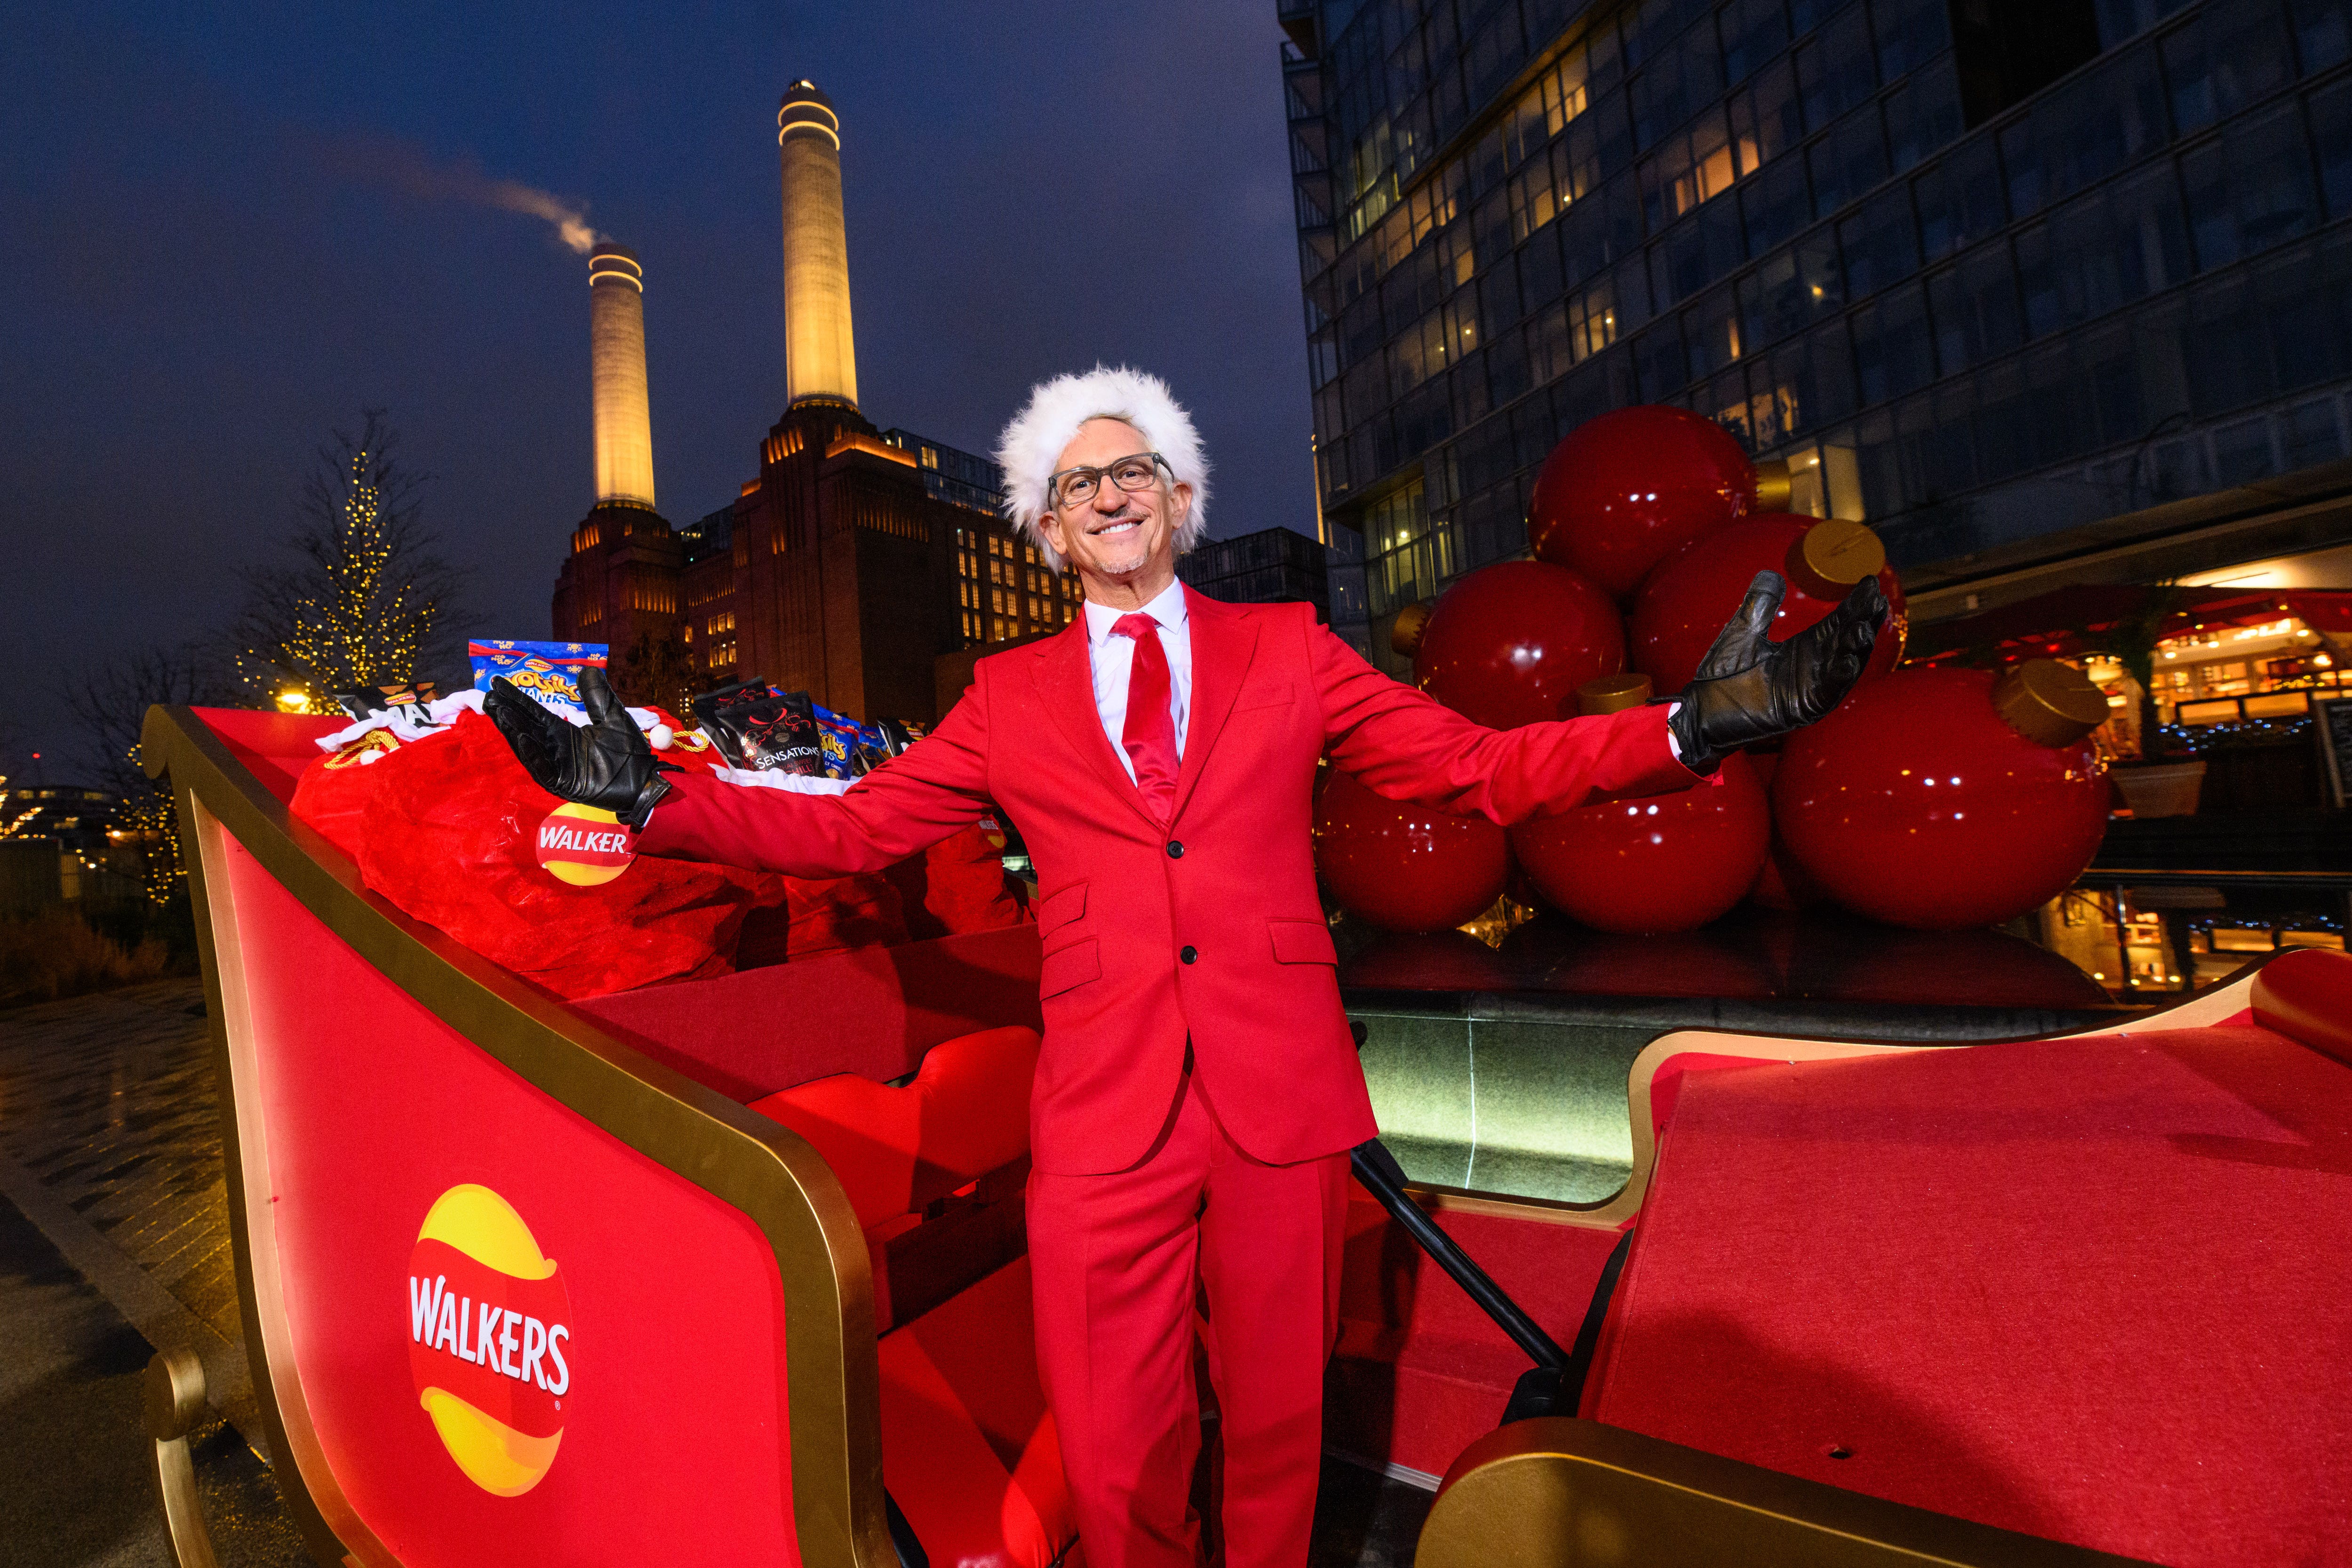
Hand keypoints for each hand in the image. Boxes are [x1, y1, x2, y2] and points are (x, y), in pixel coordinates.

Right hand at [484, 666, 674, 828]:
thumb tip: (586, 669)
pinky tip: (523, 739)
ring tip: (500, 714)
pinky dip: (533, 755)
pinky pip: (544, 769)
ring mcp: (558, 767)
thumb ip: (598, 697)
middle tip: (488, 698)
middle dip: (507, 713)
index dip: (516, 699)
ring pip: (530, 747)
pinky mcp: (564, 783)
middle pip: (526, 727)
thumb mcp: (613, 718)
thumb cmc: (629, 753)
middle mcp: (556, 748)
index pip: (534, 712)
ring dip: (515, 731)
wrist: (644, 781)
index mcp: (564, 732)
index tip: (496, 683)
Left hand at [1667, 570, 1884, 773]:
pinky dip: (1838, 679)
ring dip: (1856, 649)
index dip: (1854, 604)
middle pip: (1846, 641)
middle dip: (1864, 621)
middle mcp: (1812, 667)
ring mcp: (1809, 689)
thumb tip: (1770, 574)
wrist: (1700, 710)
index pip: (1836, 622)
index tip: (1869, 582)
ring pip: (1843, 666)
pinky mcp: (1800, 709)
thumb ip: (1759, 606)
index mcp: (1802, 647)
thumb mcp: (1743, 633)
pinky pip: (1826, 694)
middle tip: (1877, 600)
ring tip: (1864, 628)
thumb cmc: (1721, 676)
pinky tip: (1848, 662)